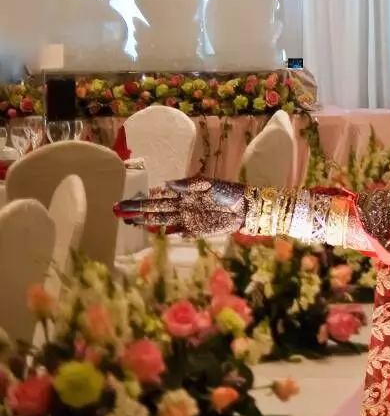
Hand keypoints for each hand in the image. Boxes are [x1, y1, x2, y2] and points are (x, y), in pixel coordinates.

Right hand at [114, 176, 246, 237]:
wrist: (246, 207)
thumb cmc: (228, 192)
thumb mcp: (209, 184)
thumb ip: (188, 184)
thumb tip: (166, 184)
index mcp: (184, 193)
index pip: (158, 196)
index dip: (142, 199)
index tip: (126, 200)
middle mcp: (182, 206)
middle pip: (155, 209)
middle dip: (137, 210)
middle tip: (118, 211)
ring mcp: (187, 219)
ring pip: (162, 221)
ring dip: (147, 221)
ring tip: (130, 221)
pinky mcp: (196, 230)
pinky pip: (179, 232)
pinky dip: (168, 232)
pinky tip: (156, 232)